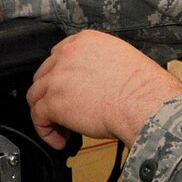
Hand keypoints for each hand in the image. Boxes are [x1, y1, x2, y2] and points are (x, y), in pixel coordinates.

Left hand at [25, 30, 181, 149]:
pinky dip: (46, 131)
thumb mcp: (121, 59)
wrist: (144, 103)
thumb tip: (93, 82)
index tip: (66, 91)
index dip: (61, 77)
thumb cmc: (143, 88)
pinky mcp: (54, 101)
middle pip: (45, 75)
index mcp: (85, 41)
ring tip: (62, 129)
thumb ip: (98, 64)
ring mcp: (57, 77)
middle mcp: (67, 54)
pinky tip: (60, 140)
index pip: (59, 56)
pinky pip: (38, 117)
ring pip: (36, 95)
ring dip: (46, 114)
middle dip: (52, 95)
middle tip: (64, 112)